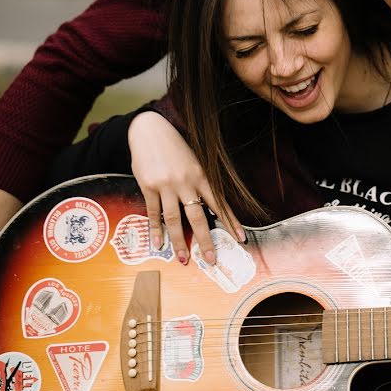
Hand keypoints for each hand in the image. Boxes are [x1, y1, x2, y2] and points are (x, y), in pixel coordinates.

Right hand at [128, 112, 243, 265]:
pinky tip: (159, 244)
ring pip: (175, 219)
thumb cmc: (175, 147)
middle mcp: (186, 182)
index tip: (240, 238)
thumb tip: (209, 206)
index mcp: (202, 176)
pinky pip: (154, 213)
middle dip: (206, 241)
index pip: (219, 204)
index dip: (231, 222)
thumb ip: (201, 183)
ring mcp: (167, 185)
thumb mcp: (195, 162)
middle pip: (199, 217)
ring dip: (179, 242)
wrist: (149, 130)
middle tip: (212, 260)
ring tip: (183, 259)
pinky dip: (156, 230)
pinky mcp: (149, 186)